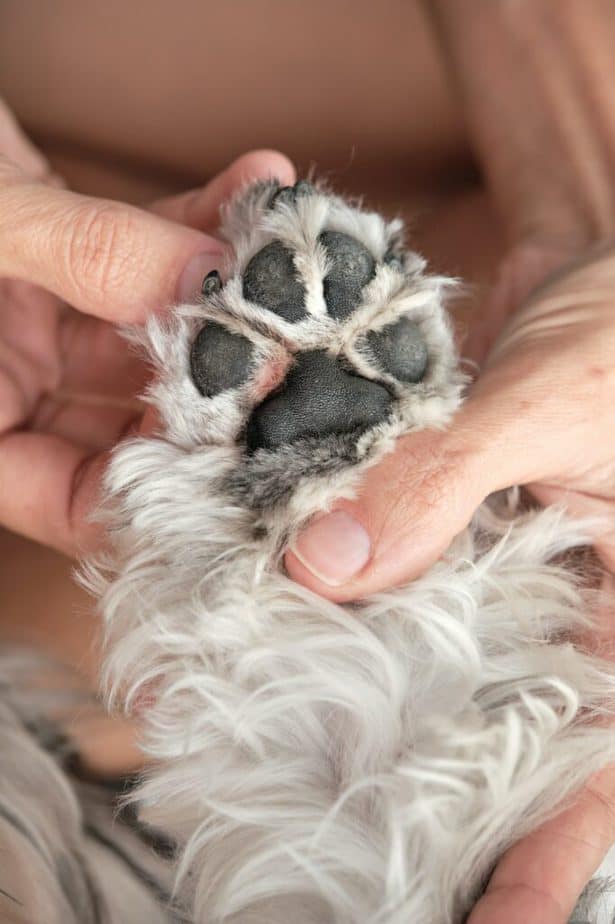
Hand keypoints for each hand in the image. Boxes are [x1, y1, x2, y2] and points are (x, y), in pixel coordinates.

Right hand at [0, 98, 293, 555]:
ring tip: (287, 267)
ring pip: (151, 339)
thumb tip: (210, 279)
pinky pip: (143, 259)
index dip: (164, 489)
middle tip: (294, 355)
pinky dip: (195, 226)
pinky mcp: (66, 265)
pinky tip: (254, 188)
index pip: (71, 499)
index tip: (256, 456)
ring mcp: (38, 329)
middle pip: (130, 421)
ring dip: (221, 300)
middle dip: (217, 388)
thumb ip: (87, 253)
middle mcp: (8, 389)